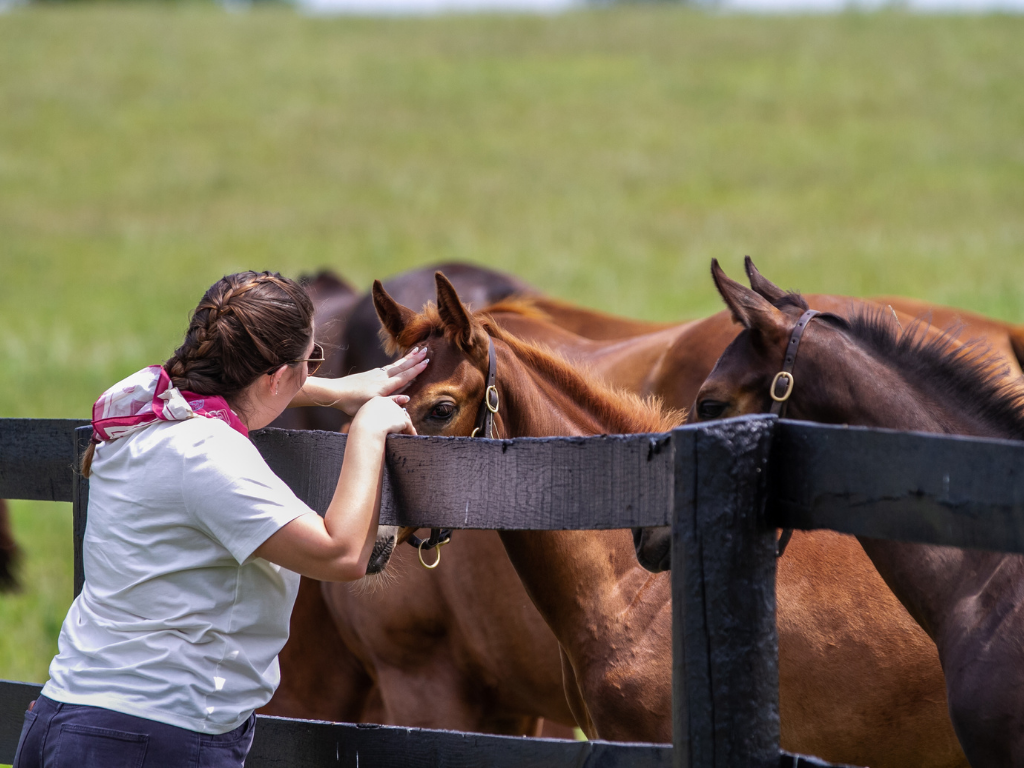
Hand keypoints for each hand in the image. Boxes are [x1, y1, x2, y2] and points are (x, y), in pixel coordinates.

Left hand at [295, 347, 427, 414]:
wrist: (334, 392)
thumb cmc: (352, 404)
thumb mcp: (371, 406)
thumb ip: (390, 403)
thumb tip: (408, 398)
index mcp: (383, 386)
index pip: (404, 376)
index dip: (416, 369)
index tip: (427, 362)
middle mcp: (381, 377)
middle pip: (401, 366)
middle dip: (414, 359)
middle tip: (426, 350)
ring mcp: (375, 374)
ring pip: (395, 365)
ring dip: (407, 358)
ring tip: (416, 350)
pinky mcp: (370, 374)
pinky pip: (388, 367)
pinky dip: (397, 362)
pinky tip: (399, 362)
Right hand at [351, 396, 416, 436]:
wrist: (365, 431)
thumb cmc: (360, 428)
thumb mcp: (362, 418)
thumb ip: (370, 417)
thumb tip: (374, 423)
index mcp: (376, 400)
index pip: (388, 402)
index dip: (392, 408)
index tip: (399, 407)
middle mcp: (388, 403)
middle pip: (397, 410)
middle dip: (400, 419)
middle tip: (401, 428)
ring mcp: (396, 410)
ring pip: (404, 418)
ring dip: (406, 426)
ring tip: (407, 434)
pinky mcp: (402, 419)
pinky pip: (409, 426)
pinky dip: (411, 432)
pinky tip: (412, 436)